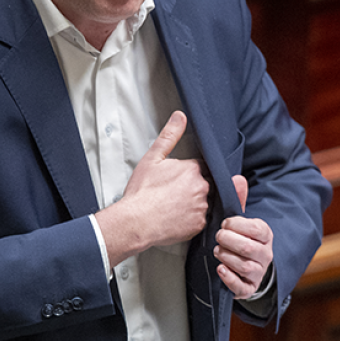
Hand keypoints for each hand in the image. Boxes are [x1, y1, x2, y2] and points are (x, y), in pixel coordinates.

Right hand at [95, 111, 210, 266]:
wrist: (134, 222)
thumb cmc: (141, 191)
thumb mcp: (153, 158)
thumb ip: (169, 136)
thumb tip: (180, 116)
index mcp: (193, 169)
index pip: (200, 167)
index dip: (189, 173)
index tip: (178, 180)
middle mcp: (202, 186)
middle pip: (205, 184)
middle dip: (192, 187)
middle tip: (173, 195)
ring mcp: (202, 206)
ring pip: (204, 202)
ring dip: (194, 203)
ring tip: (174, 207)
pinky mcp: (200, 224)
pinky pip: (201, 219)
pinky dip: (192, 219)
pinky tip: (177, 218)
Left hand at [214, 174, 273, 297]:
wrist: (248, 269)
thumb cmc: (241, 240)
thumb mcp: (242, 222)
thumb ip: (239, 201)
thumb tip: (238, 178)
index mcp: (266, 235)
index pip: (256, 229)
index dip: (238, 225)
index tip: (225, 223)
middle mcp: (266, 254)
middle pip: (249, 248)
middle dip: (229, 241)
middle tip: (218, 236)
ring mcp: (259, 273)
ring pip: (245, 266)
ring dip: (227, 257)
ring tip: (217, 251)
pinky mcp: (249, 288)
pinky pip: (242, 286)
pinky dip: (229, 278)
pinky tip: (220, 269)